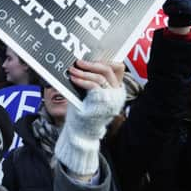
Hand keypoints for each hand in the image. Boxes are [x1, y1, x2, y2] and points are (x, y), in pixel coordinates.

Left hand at [54, 58, 125, 175]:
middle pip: (109, 69)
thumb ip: (91, 80)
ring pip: (101, 76)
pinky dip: (82, 80)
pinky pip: (94, 85)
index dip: (106, 60)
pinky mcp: (102, 102)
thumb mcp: (89, 93)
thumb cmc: (84, 111)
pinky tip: (73, 78)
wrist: (81, 132)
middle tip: (79, 62)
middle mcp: (117, 93)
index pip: (118, 68)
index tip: (91, 58)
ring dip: (84, 71)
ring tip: (72, 70)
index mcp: (116, 89)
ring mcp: (111, 98)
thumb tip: (82, 62)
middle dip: (92, 63)